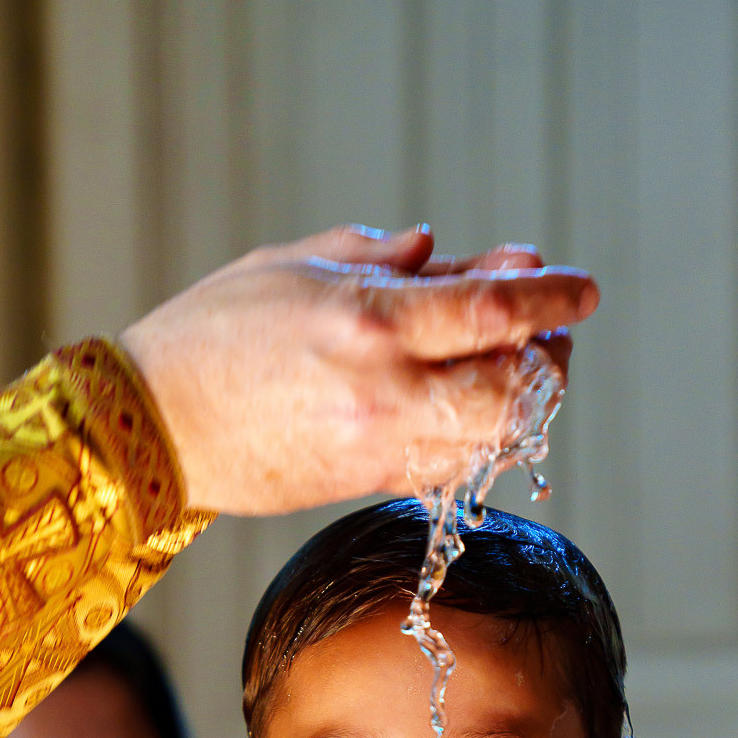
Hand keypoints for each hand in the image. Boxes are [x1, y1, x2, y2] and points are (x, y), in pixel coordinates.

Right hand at [121, 223, 598, 513]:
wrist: (155, 428)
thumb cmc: (214, 333)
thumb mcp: (294, 264)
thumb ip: (380, 258)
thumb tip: (447, 254)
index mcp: (368, 321)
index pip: (494, 311)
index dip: (551, 298)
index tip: (583, 289)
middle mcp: (385, 394)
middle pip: (516, 391)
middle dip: (546, 360)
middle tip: (545, 333)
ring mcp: (380, 449)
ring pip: (493, 438)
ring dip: (520, 403)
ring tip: (510, 366)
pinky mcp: (369, 484)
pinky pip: (454, 465)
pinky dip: (479, 435)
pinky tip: (469, 406)